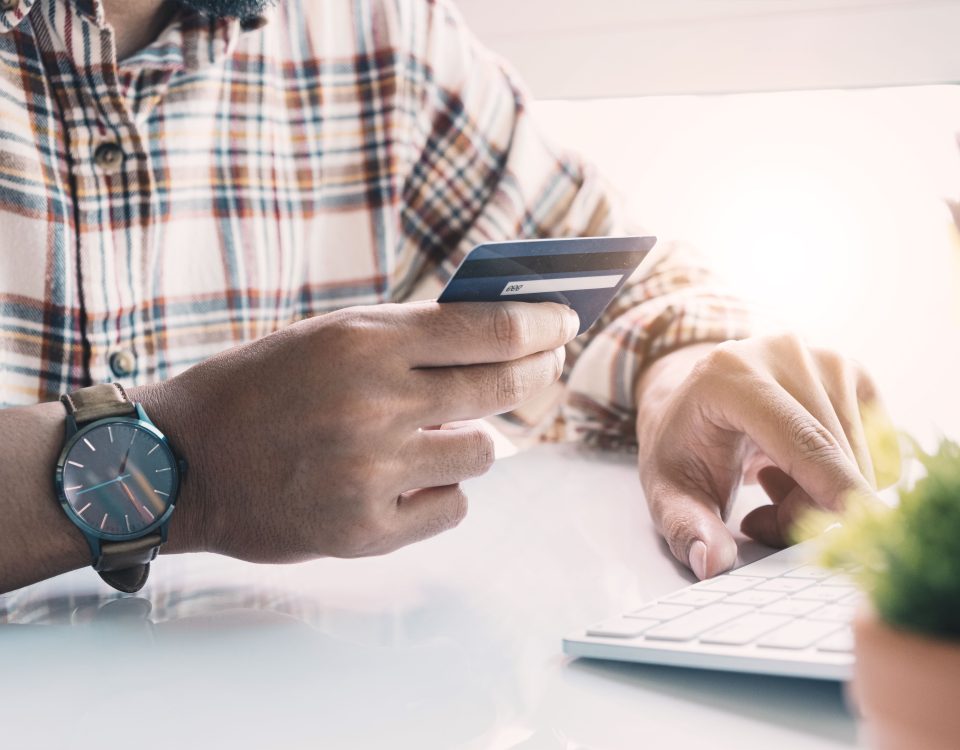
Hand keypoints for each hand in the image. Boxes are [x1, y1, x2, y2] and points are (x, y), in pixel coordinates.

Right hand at [139, 301, 577, 560]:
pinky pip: (453, 507)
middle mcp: (374, 406)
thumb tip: (499, 336)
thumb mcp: (329, 337)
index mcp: (364, 344)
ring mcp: (372, 473)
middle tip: (542, 369)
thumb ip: (409, 337)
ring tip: (434, 435)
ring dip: (471, 441)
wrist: (182, 462)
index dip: (542, 325)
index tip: (564, 323)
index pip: (489, 331)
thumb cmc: (260, 387)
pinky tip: (409, 480)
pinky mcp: (365, 530)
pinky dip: (442, 491)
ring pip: (484, 455)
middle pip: (502, 389)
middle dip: (535, 374)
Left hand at [635, 334, 898, 578]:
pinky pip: (879, 450)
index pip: (800, 439)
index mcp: (730, 375)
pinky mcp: (854, 371)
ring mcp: (825, 357)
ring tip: (770, 486)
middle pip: (832, 457)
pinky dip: (845, 477)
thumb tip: (710, 563)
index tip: (863, 530)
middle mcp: (784, 354)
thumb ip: (685, 527)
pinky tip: (799, 468)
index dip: (834, 486)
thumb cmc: (681, 444)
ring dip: (824, 497)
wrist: (692, 397)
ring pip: (860, 458)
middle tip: (760, 521)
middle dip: (806, 512)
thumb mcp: (666, 490)